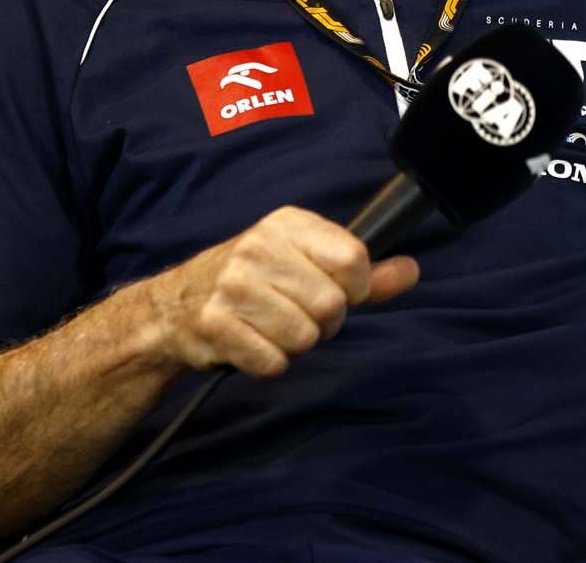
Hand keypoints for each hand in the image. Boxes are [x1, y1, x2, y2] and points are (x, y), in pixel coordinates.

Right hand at [150, 206, 420, 377]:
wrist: (174, 305)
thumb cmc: (252, 281)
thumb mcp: (305, 260)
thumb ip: (361, 270)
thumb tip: (411, 271)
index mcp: (286, 224)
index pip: (353, 260)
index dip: (353, 289)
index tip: (336, 292)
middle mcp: (258, 248)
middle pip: (331, 306)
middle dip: (322, 323)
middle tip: (295, 315)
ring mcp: (233, 286)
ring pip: (304, 338)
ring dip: (293, 344)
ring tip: (269, 327)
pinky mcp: (215, 325)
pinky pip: (273, 362)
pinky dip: (268, 362)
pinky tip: (249, 342)